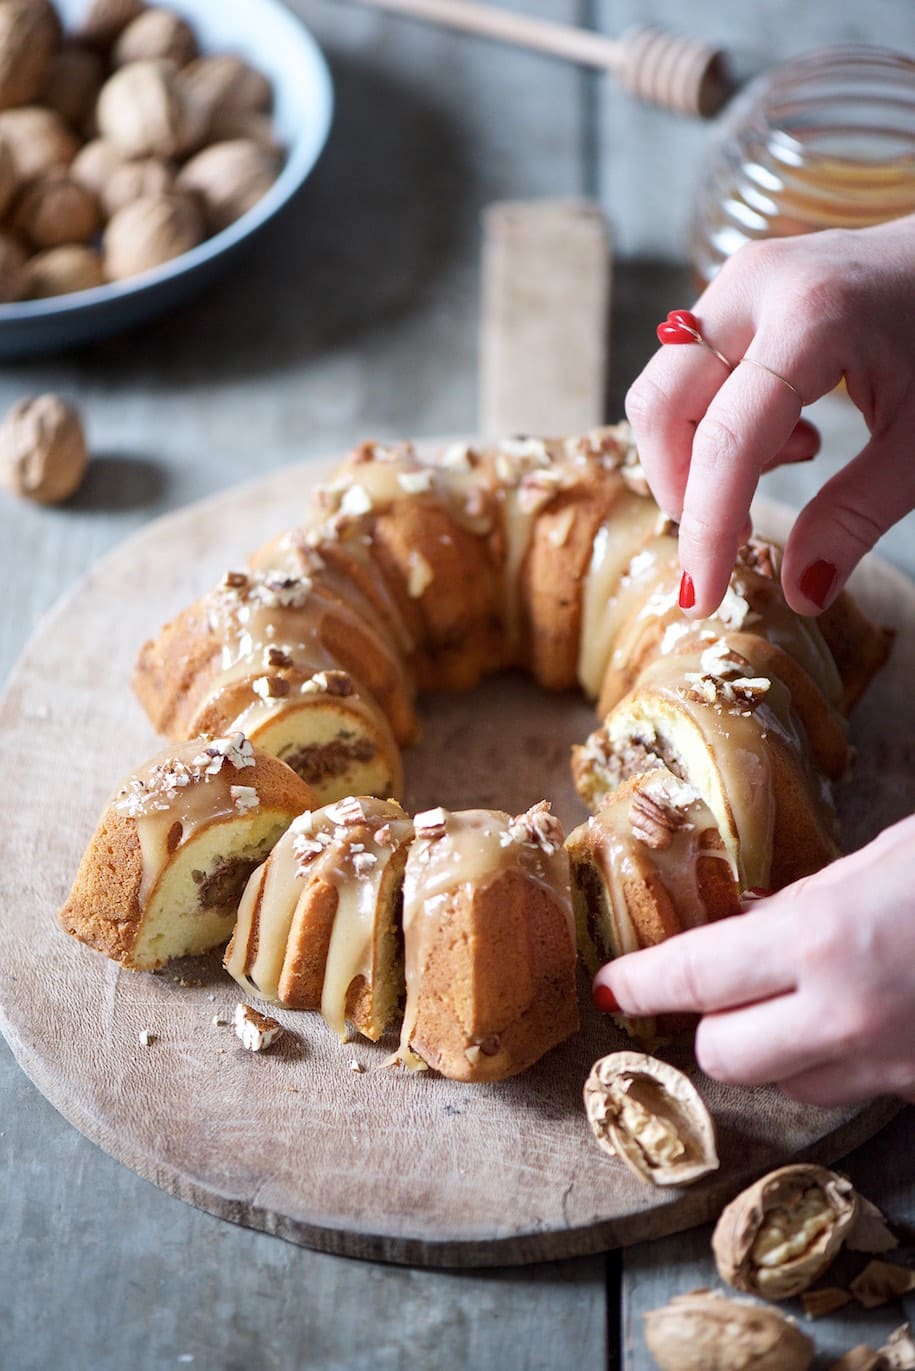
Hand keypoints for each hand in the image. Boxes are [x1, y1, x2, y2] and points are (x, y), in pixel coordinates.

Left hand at [592, 814, 914, 1106]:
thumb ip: (801, 899)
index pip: (693, 976)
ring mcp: (886, 1065)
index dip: (639, 984)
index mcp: (820, 940)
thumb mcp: (878, 860)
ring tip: (808, 995)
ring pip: (786, 1085)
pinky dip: (836, 1061)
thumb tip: (742, 918)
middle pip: (722, 1055)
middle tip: (724, 987)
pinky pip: (848, 1090)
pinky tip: (865, 1016)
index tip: (609, 986)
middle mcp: (843, 1016)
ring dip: (775, 1048)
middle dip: (708, 1022)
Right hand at [625, 216, 914, 617]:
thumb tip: (800, 594)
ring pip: (663, 391)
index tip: (698, 597)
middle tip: (732, 535)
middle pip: (661, 406)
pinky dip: (714, 425)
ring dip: (697, 456)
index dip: (705, 527)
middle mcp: (756, 286)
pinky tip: (786, 432)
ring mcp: (736, 282)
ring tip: (784, 464)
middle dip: (681, 487)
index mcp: (815, 315)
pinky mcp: (730, 293)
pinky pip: (686, 374)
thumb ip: (857, 516)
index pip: (727, 439)